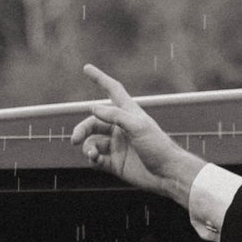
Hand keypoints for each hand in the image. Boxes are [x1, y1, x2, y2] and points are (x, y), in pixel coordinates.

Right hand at [70, 65, 205, 205]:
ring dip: (88, 147)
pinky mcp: (115, 163)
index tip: (86, 68)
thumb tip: (93, 108)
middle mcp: (121, 128)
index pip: (112, 91)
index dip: (100, 79)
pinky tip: (95, 160)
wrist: (167, 174)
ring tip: (92, 154)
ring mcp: (117, 146)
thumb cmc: (158, 146)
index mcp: (128, 113)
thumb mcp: (138, 126)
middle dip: (82, 130)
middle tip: (75, 139)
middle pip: (94, 122)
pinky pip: (97, 159)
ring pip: (93, 142)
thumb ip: (116, 116)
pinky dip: (92, 159)